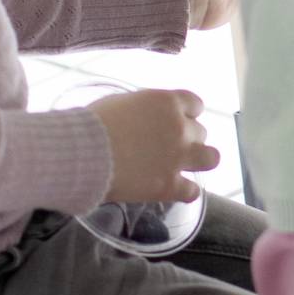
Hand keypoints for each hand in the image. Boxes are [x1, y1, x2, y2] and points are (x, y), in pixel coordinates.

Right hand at [89, 88, 217, 202]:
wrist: (82, 154)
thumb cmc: (92, 124)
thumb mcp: (122, 103)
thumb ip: (143, 110)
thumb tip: (143, 118)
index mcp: (167, 103)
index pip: (195, 105)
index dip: (186, 114)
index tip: (175, 121)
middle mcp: (180, 128)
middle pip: (200, 132)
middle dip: (186, 138)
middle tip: (167, 146)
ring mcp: (178, 158)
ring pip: (211, 158)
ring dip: (200, 160)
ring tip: (183, 165)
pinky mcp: (169, 185)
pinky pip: (193, 191)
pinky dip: (185, 191)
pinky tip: (174, 189)